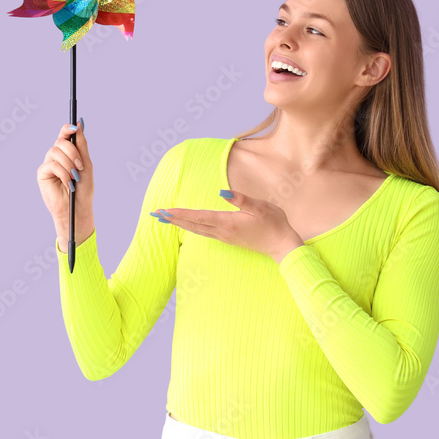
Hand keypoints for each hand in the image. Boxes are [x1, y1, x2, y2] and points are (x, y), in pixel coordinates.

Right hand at [37, 119, 93, 231]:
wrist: (77, 208)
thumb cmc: (83, 189)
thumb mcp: (86, 164)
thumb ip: (81, 145)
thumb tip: (79, 123)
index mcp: (68, 152)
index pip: (64, 135)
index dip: (67, 128)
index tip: (74, 127)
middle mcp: (57, 156)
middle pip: (60, 141)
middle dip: (72, 152)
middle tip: (80, 166)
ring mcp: (49, 164)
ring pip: (55, 151)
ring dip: (68, 164)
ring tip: (75, 177)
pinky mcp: (42, 173)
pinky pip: (51, 164)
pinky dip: (63, 173)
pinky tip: (68, 183)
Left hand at [152, 190, 304, 263]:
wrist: (282, 246)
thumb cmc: (274, 223)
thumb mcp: (260, 207)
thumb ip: (241, 199)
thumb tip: (222, 192)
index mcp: (227, 222)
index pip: (198, 217)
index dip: (180, 213)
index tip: (165, 210)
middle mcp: (222, 232)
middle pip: (192, 225)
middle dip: (174, 219)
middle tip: (156, 214)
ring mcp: (224, 237)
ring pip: (196, 230)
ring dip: (180, 224)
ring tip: (166, 219)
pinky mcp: (228, 239)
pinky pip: (204, 233)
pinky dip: (191, 228)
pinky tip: (188, 225)